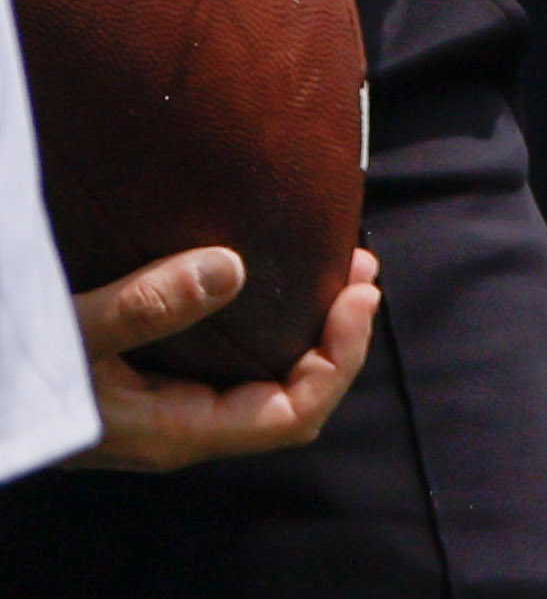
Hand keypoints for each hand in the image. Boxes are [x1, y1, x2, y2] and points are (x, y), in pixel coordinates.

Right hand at [73, 248, 369, 463]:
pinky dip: (268, 324)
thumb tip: (231, 268)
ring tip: (336, 268)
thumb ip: (144, 308)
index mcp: (177, 430)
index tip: (360, 296)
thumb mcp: (74, 335)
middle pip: (293, 397)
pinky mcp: (154, 383)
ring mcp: (169, 406)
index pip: (291, 416)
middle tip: (359, 271)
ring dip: (310, 328)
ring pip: (267, 380)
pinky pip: (234, 364)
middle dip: (338, 338)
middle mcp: (183, 425)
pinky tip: (269, 282)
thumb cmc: (15, 369)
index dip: (340, 360)